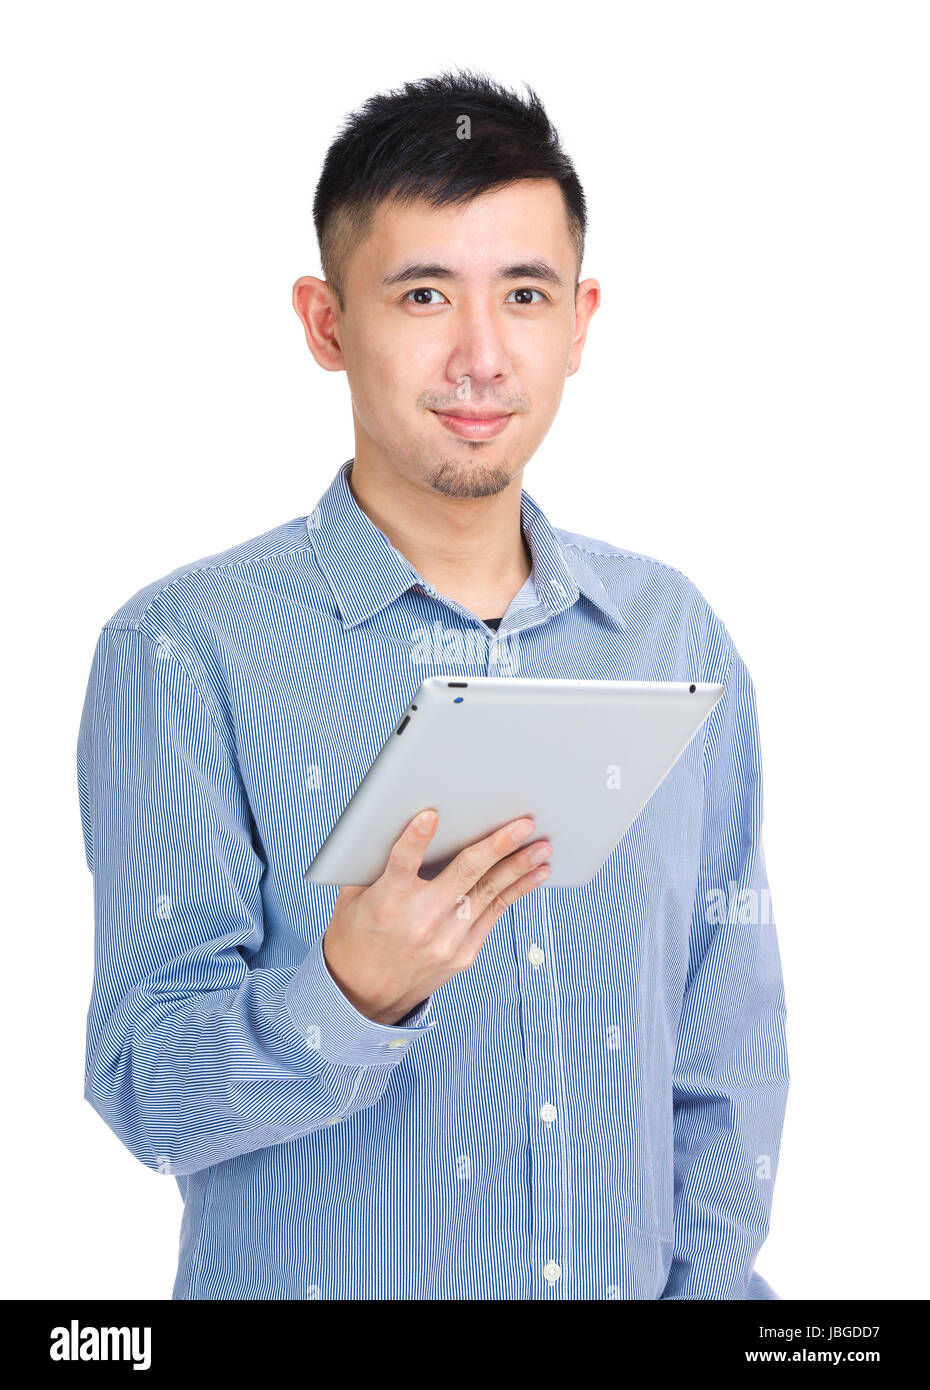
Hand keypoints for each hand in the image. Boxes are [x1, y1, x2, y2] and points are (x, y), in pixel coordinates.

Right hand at [321, 810, 551, 1024]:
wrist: (362, 996)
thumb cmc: (357, 936)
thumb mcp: (353, 897)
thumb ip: (377, 864)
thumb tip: (406, 823)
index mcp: (387, 904)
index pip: (401, 864)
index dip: (416, 839)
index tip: (431, 814)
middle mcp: (420, 922)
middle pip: (466, 874)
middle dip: (499, 845)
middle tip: (523, 824)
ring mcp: (446, 941)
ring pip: (490, 893)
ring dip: (519, 867)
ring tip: (542, 847)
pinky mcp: (463, 955)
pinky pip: (494, 914)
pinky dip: (516, 891)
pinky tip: (534, 874)